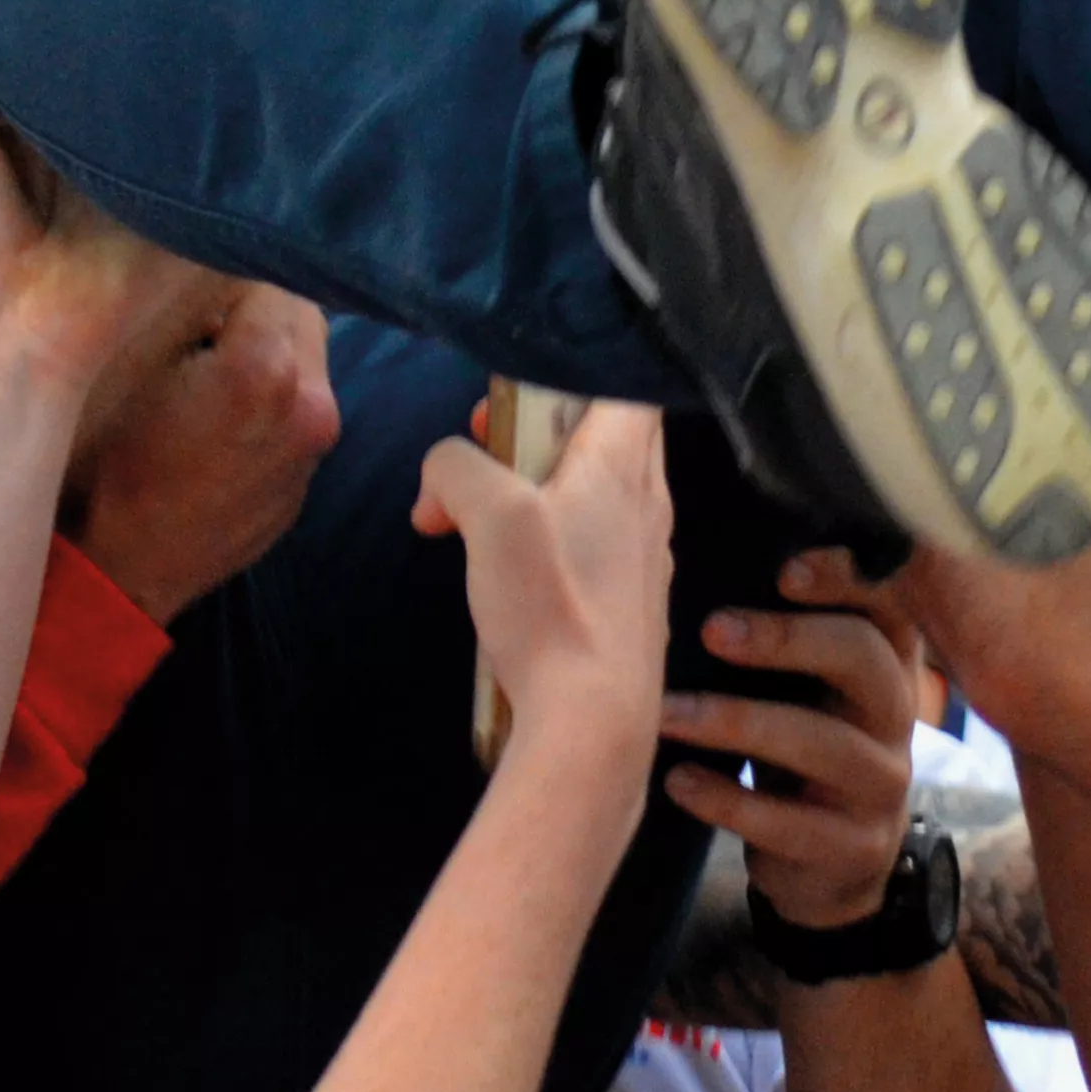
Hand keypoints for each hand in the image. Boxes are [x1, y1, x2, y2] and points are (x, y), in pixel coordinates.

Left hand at [0, 0, 215, 394]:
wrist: (17, 333)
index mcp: (42, 100)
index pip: (65, 16)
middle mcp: (99, 120)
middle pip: (128, 41)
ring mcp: (149, 153)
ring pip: (178, 81)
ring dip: (198, 35)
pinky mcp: (187, 189)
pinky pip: (214, 138)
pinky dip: (229, 100)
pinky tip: (252, 34)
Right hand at [70, 286, 340, 620]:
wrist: (109, 579)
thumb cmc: (97, 470)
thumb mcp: (119, 361)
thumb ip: (173, 298)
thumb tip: (193, 255)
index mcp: (266, 369)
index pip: (267, 269)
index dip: (218, 267)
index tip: (182, 283)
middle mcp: (311, 408)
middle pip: (300, 312)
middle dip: (252, 307)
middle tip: (191, 325)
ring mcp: (311, 457)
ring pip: (302, 365)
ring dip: (263, 354)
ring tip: (198, 378)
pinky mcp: (301, 491)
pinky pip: (292, 419)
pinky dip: (263, 408)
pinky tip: (208, 429)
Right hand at [414, 399, 669, 763]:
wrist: (593, 720)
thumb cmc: (551, 604)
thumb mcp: (488, 515)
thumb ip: (456, 468)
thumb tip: (443, 474)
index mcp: (624, 463)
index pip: (626, 380)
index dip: (573, 371)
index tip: (518, 394)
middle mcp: (648, 501)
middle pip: (603, 435)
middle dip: (536, 434)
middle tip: (482, 453)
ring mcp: (644, 556)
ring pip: (593, 494)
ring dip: (533, 493)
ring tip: (478, 521)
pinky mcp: (629, 604)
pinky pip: (591, 547)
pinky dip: (548, 544)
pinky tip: (508, 580)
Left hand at [664, 581, 930, 930]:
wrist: (830, 867)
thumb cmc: (800, 748)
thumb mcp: (806, 689)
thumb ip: (781, 635)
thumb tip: (681, 561)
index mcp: (886, 661)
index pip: (886, 603)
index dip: (846, 578)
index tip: (784, 569)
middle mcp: (895, 715)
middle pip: (864, 658)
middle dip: (787, 639)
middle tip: (713, 630)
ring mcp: (881, 785)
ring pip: (823, 744)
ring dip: (736, 723)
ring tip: (666, 715)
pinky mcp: (853, 847)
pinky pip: (790, 822)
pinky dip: (727, 799)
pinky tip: (678, 782)